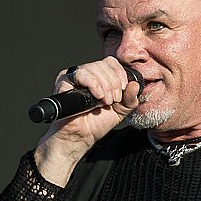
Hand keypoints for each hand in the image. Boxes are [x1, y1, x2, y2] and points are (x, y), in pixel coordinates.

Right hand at [34, 57, 140, 185]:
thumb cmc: (96, 124)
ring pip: (95, 67)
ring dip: (105, 85)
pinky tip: (98, 97)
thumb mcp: (121, 111)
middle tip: (113, 100)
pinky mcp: (65, 80)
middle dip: (114, 83)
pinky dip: (94, 84)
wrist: (80, 137)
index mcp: (100, 77)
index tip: (123, 90)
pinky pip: (82, 73)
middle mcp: (87, 74)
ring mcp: (75, 76)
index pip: (111, 63)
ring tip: (105, 102)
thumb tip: (135, 85)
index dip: (120, 74)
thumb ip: (130, 99)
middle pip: (104, 64)